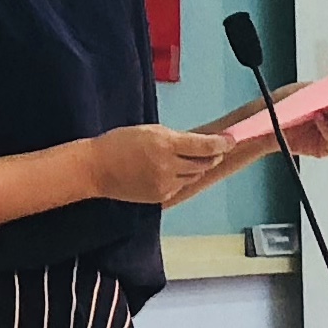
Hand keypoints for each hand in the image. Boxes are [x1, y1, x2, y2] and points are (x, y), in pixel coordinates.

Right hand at [90, 124, 235, 206]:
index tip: (231, 140)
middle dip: (212, 156)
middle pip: (204, 163)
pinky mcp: (161, 197)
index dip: (222, 143)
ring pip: (194, 176)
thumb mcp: (150, 131)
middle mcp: (168, 166)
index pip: (204, 146)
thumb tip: (198, 143)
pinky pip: (181, 186)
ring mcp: (165, 184)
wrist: (96, 168)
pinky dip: (182, 178)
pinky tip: (172, 171)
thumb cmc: (119, 143)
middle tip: (217, 149)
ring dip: (197, 167)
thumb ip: (175, 138)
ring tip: (190, 159)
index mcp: (165, 145)